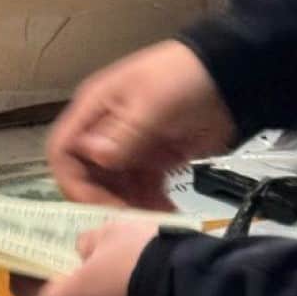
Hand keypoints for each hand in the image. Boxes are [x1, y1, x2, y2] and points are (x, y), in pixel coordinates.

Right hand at [47, 40, 235, 210]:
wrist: (233, 74)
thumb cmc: (186, 78)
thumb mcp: (153, 103)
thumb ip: (123, 133)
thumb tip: (95, 157)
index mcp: (94, 109)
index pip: (63, 151)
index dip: (73, 182)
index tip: (98, 204)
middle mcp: (105, 130)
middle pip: (88, 176)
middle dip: (105, 200)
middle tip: (129, 220)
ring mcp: (130, 147)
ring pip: (115, 188)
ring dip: (130, 207)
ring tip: (152, 221)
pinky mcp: (154, 160)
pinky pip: (142, 189)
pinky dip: (151, 204)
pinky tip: (167, 214)